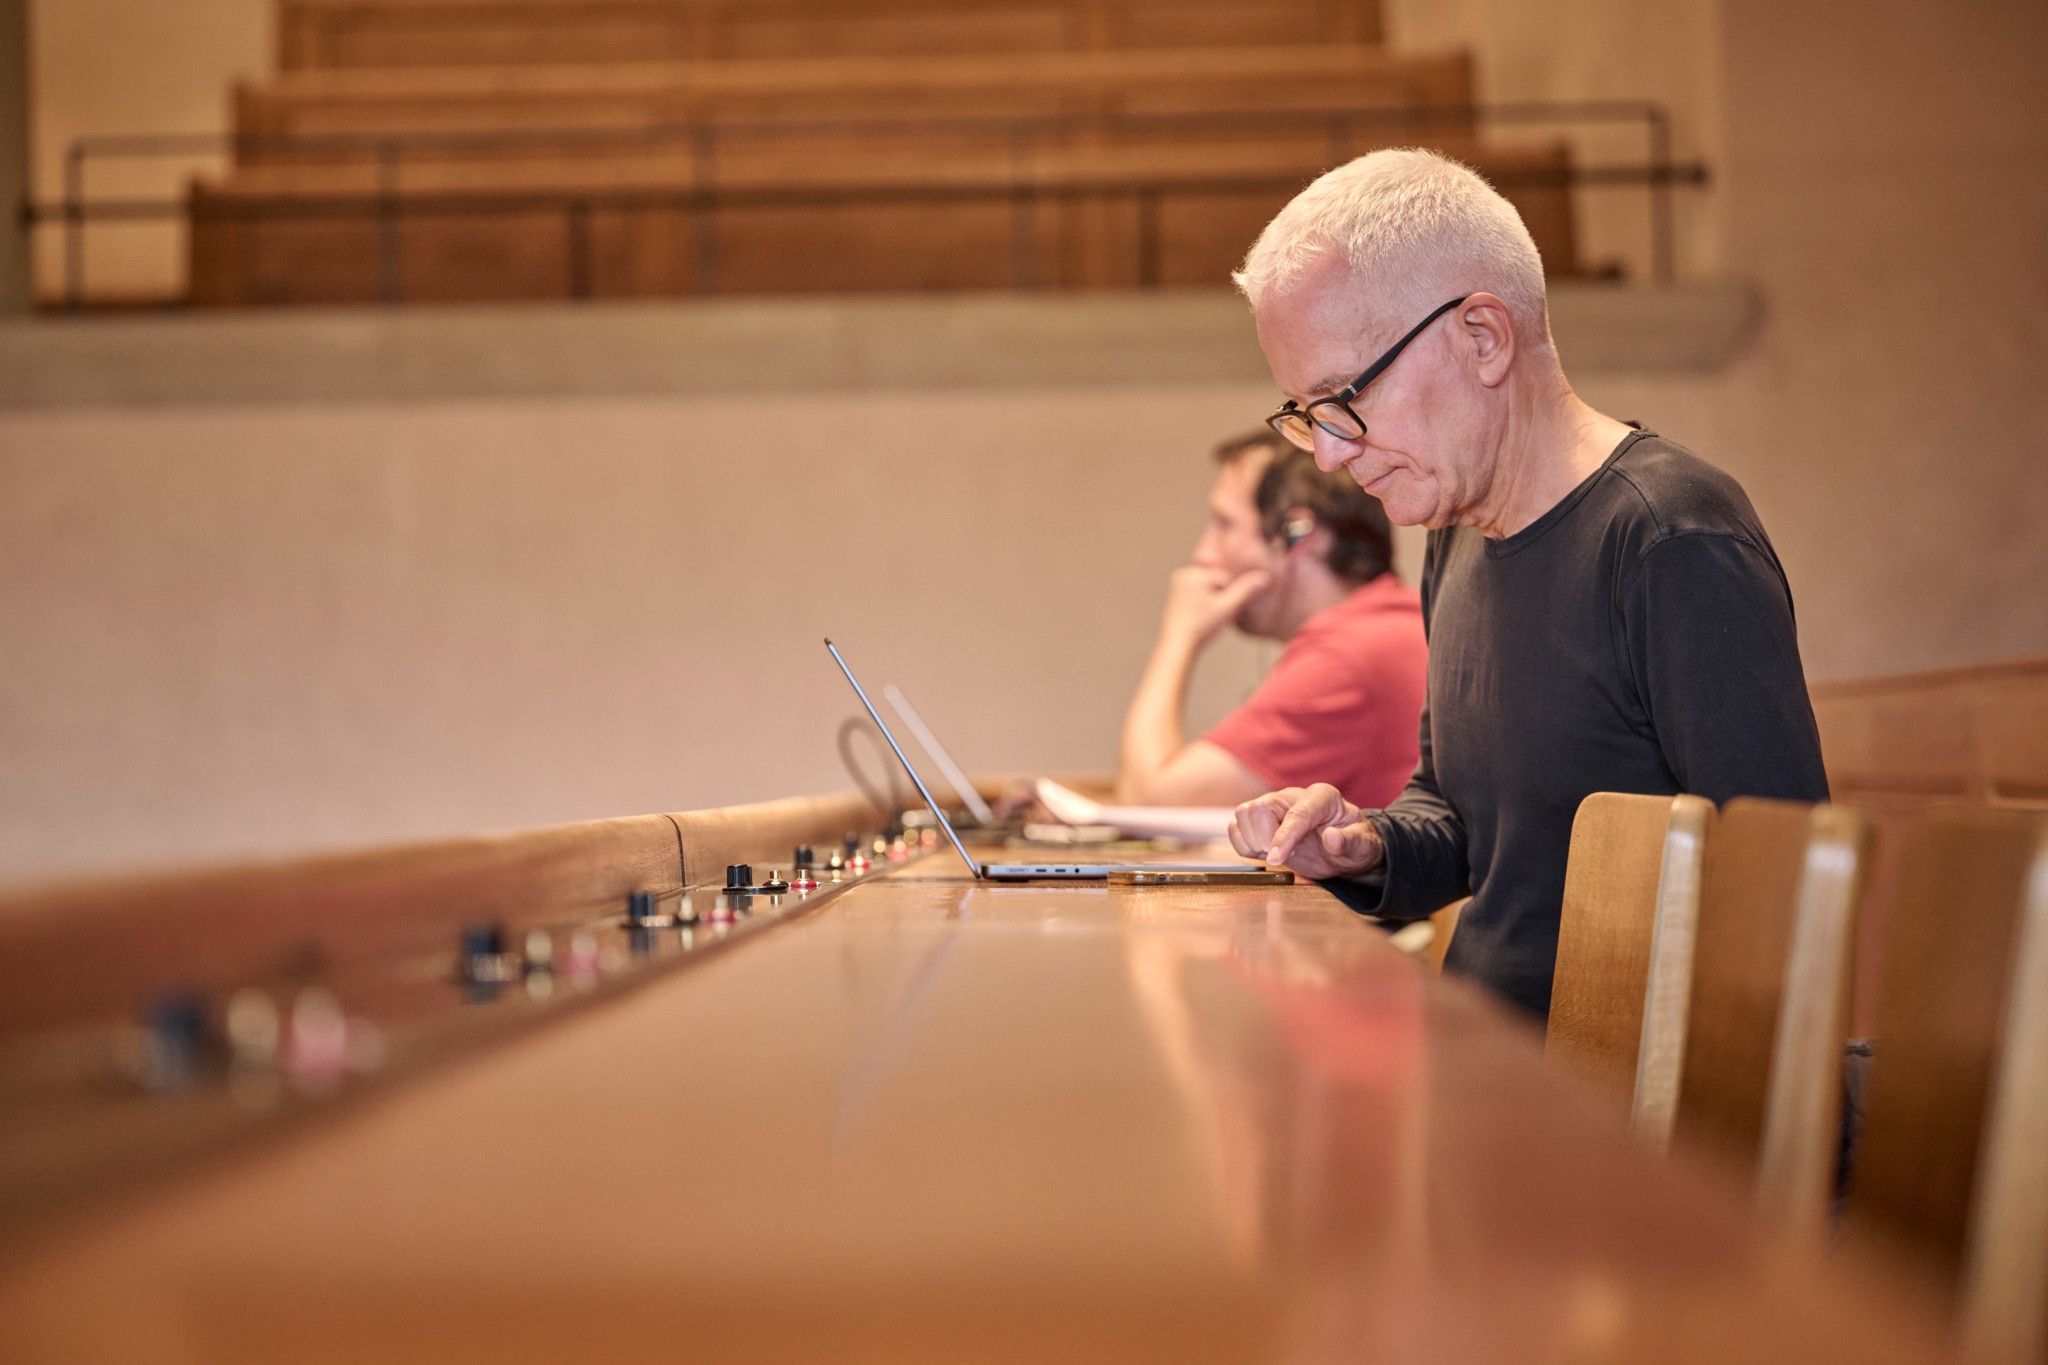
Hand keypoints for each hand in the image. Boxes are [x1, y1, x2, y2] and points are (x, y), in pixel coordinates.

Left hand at [1159, 565, 1270, 648]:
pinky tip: (1201, 614)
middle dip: (1221, 596)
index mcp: (1194, 574)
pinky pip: (1201, 591)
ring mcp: (1179, 583)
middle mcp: (1183, 574)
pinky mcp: (1178, 592)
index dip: (1230, 596)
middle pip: (1218, 580)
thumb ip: (1246, 590)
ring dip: (1215, 599)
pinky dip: (1205, 602)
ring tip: (1206, 615)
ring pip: (1210, 586)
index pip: (1227, 577)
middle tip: (1212, 614)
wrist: (1178, 646)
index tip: (1220, 610)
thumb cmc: (1199, 629)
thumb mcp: (1227, 608)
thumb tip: (1263, 577)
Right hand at [1229, 783, 1384, 879]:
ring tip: (1276, 854)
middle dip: (1266, 838)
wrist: (1344, 850)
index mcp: (1321, 797)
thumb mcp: (1363, 846)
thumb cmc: (1355, 843)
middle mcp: (1293, 797)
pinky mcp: (1260, 822)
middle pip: (1259, 808)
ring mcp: (1274, 807)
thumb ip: (1349, 841)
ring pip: (1243, 814)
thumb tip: (1332, 838)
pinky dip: (1243, 845)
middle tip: (1285, 857)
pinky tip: (1264, 853)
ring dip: (1253, 841)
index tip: (1276, 859)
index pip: (1295, 813)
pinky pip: (1236, 828)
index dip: (1283, 837)